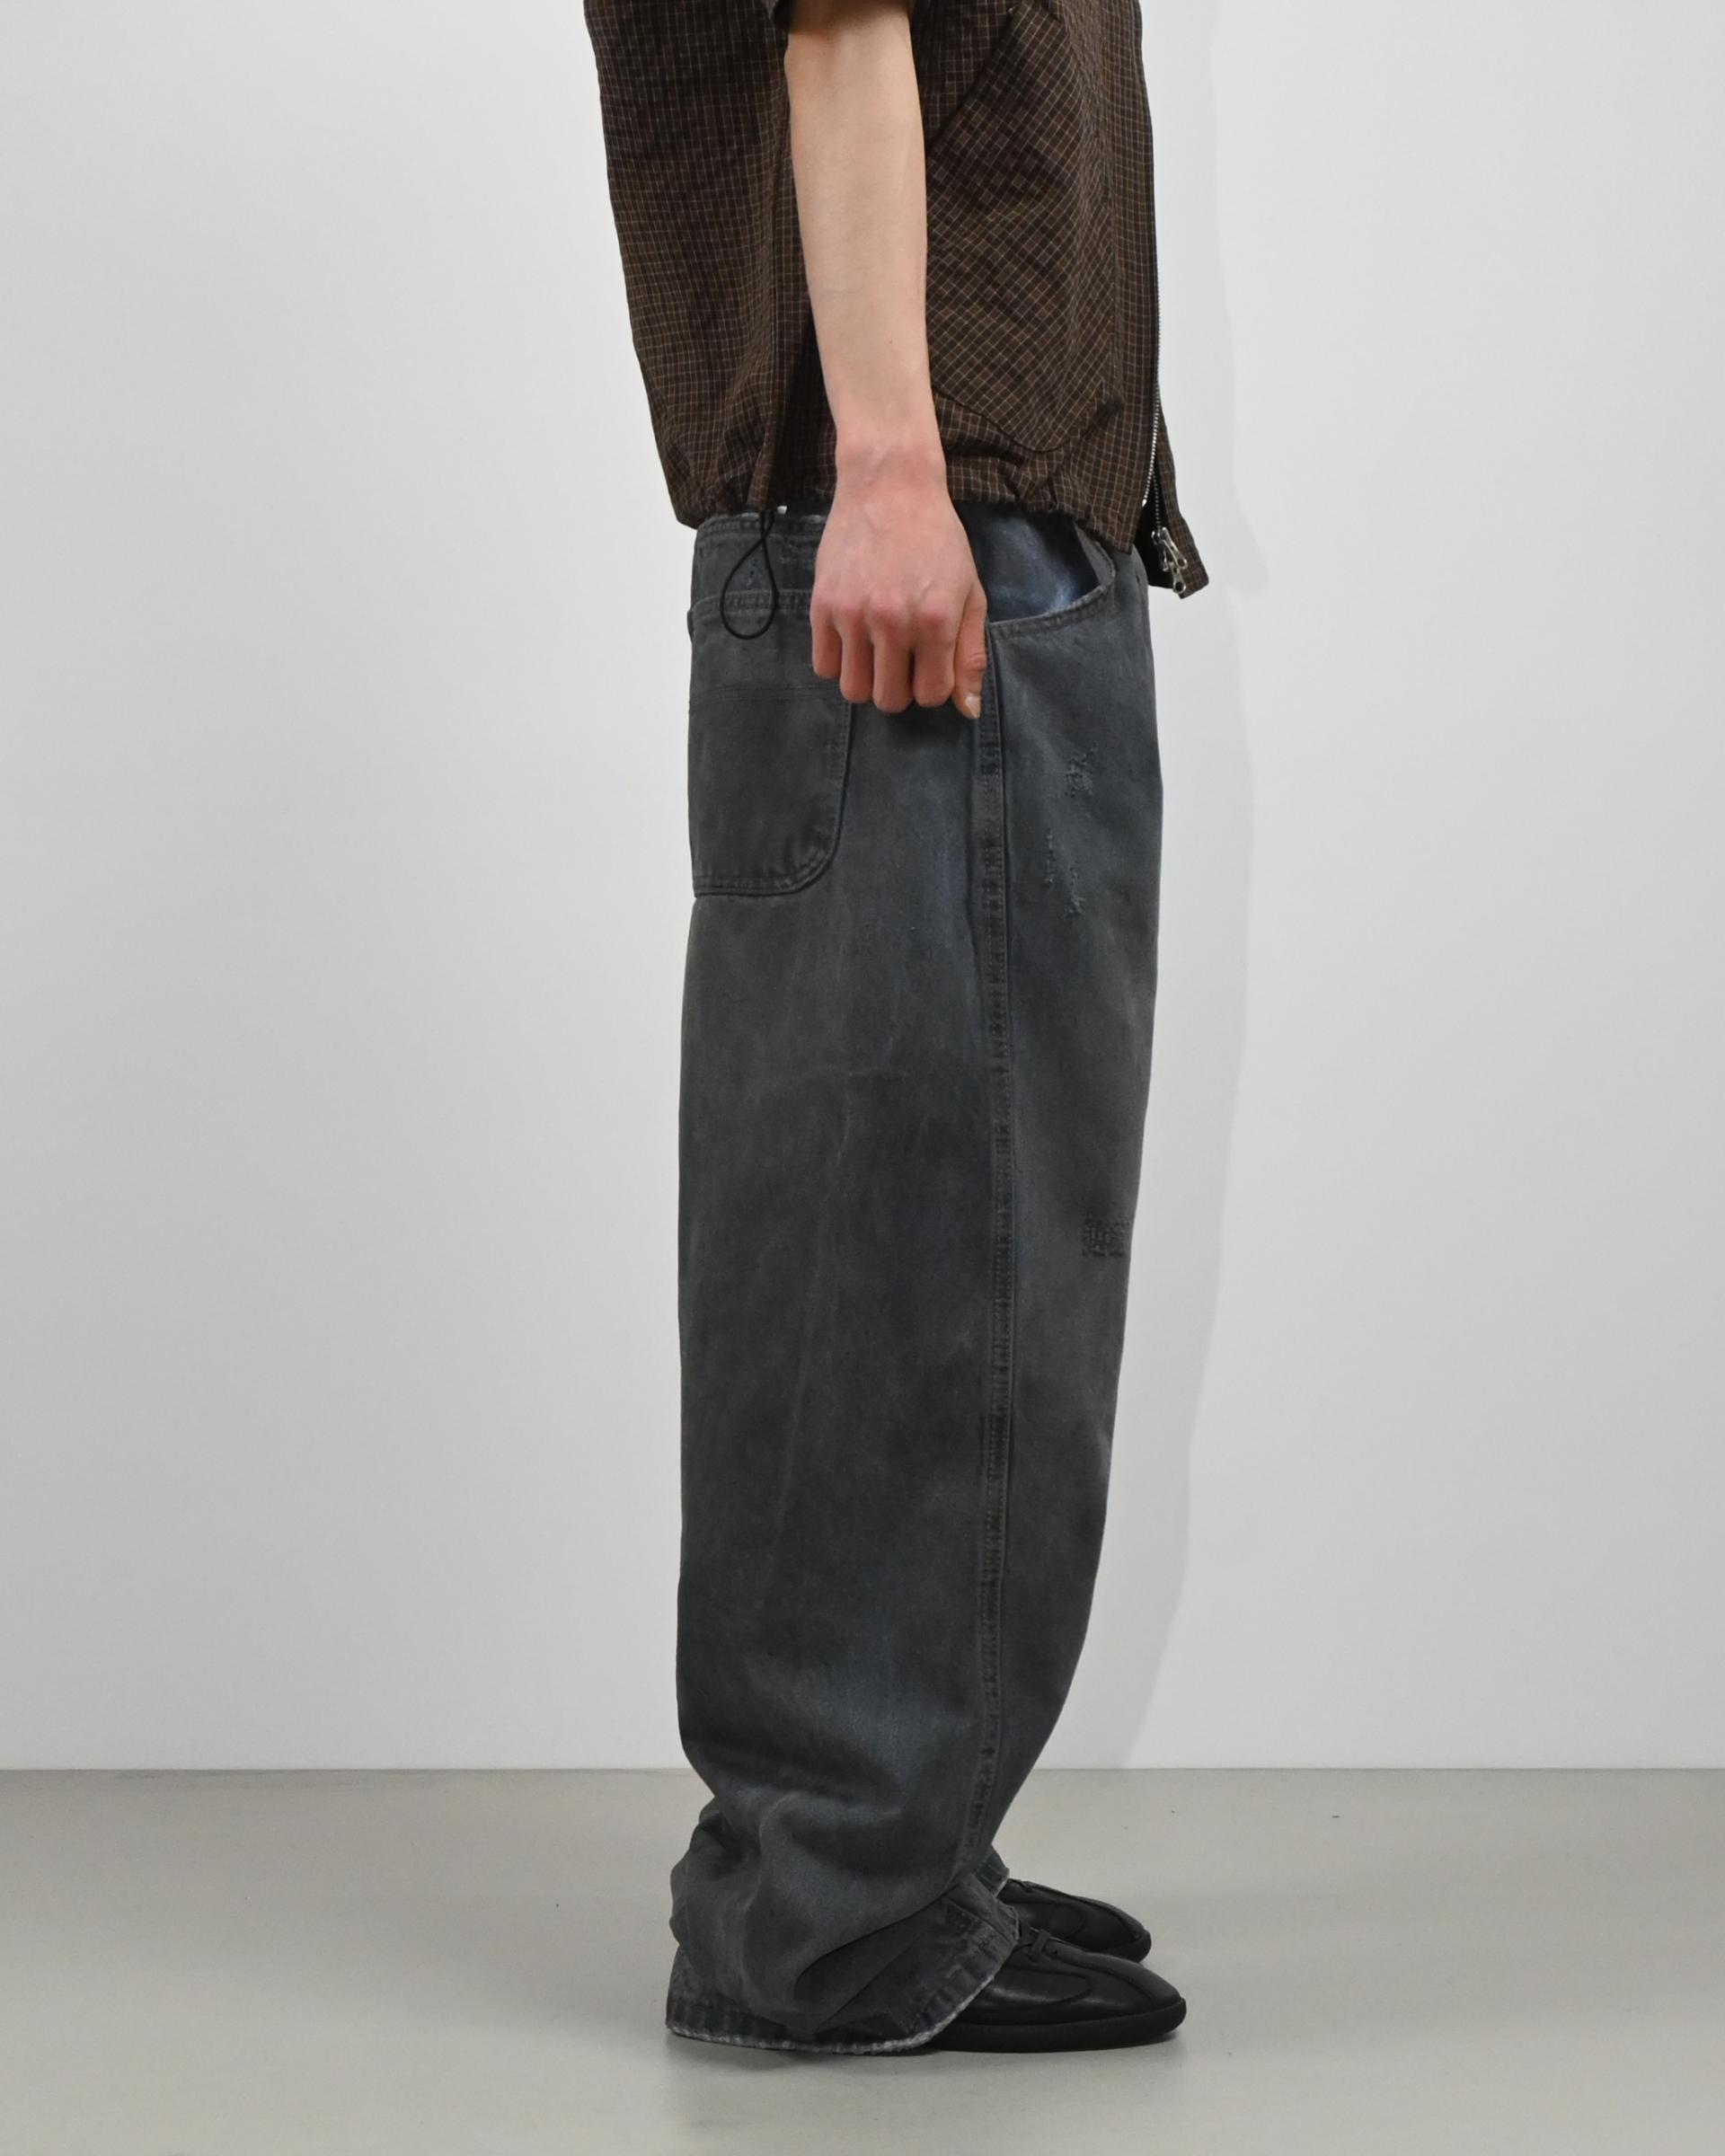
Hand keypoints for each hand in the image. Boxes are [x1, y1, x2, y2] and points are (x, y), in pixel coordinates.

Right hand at [809, 464, 988, 719]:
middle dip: (900, 689)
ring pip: (854, 691)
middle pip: (890, 700)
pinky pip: (823, 666)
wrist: (890, 487)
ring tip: (875, 654)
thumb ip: (970, 654)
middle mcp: (893, 622)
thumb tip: (968, 712)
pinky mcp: (822, 605)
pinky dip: (838, 663)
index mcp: (935, 621)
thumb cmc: (938, 540)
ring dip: (868, 681)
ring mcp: (853, 614)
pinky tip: (852, 641)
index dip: (932, 686)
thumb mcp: (970, 593)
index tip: (930, 663)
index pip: (930, 695)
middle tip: (902, 661)